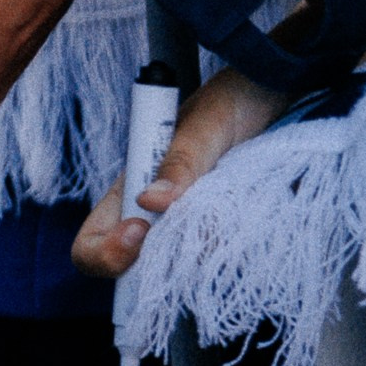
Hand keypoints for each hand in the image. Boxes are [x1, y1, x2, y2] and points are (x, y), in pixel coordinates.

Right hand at [72, 68, 287, 278]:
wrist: (272, 96)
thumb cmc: (231, 101)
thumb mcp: (207, 125)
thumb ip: (181, 160)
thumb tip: (149, 201)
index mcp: (133, 186)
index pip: (93, 239)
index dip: (105, 251)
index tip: (141, 232)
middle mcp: (153, 214)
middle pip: (133, 269)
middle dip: (158, 264)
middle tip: (194, 235)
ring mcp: (188, 227)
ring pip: (178, 270)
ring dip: (201, 255)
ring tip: (230, 218)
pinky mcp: (221, 233)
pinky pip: (214, 260)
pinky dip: (226, 251)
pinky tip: (243, 224)